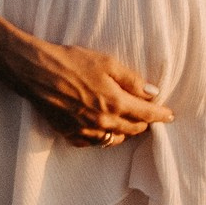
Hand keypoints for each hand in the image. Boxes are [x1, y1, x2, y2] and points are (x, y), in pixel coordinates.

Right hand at [14, 39, 172, 148]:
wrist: (35, 72)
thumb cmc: (71, 62)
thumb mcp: (107, 63)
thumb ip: (132, 80)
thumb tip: (153, 92)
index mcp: (115, 103)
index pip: (147, 115)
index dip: (161, 115)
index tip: (170, 115)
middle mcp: (103, 122)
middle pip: (133, 129)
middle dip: (145, 122)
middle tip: (150, 115)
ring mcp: (86, 131)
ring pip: (116, 138)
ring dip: (126, 131)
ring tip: (130, 120)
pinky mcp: (70, 135)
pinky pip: (96, 142)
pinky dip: (105, 136)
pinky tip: (105, 126)